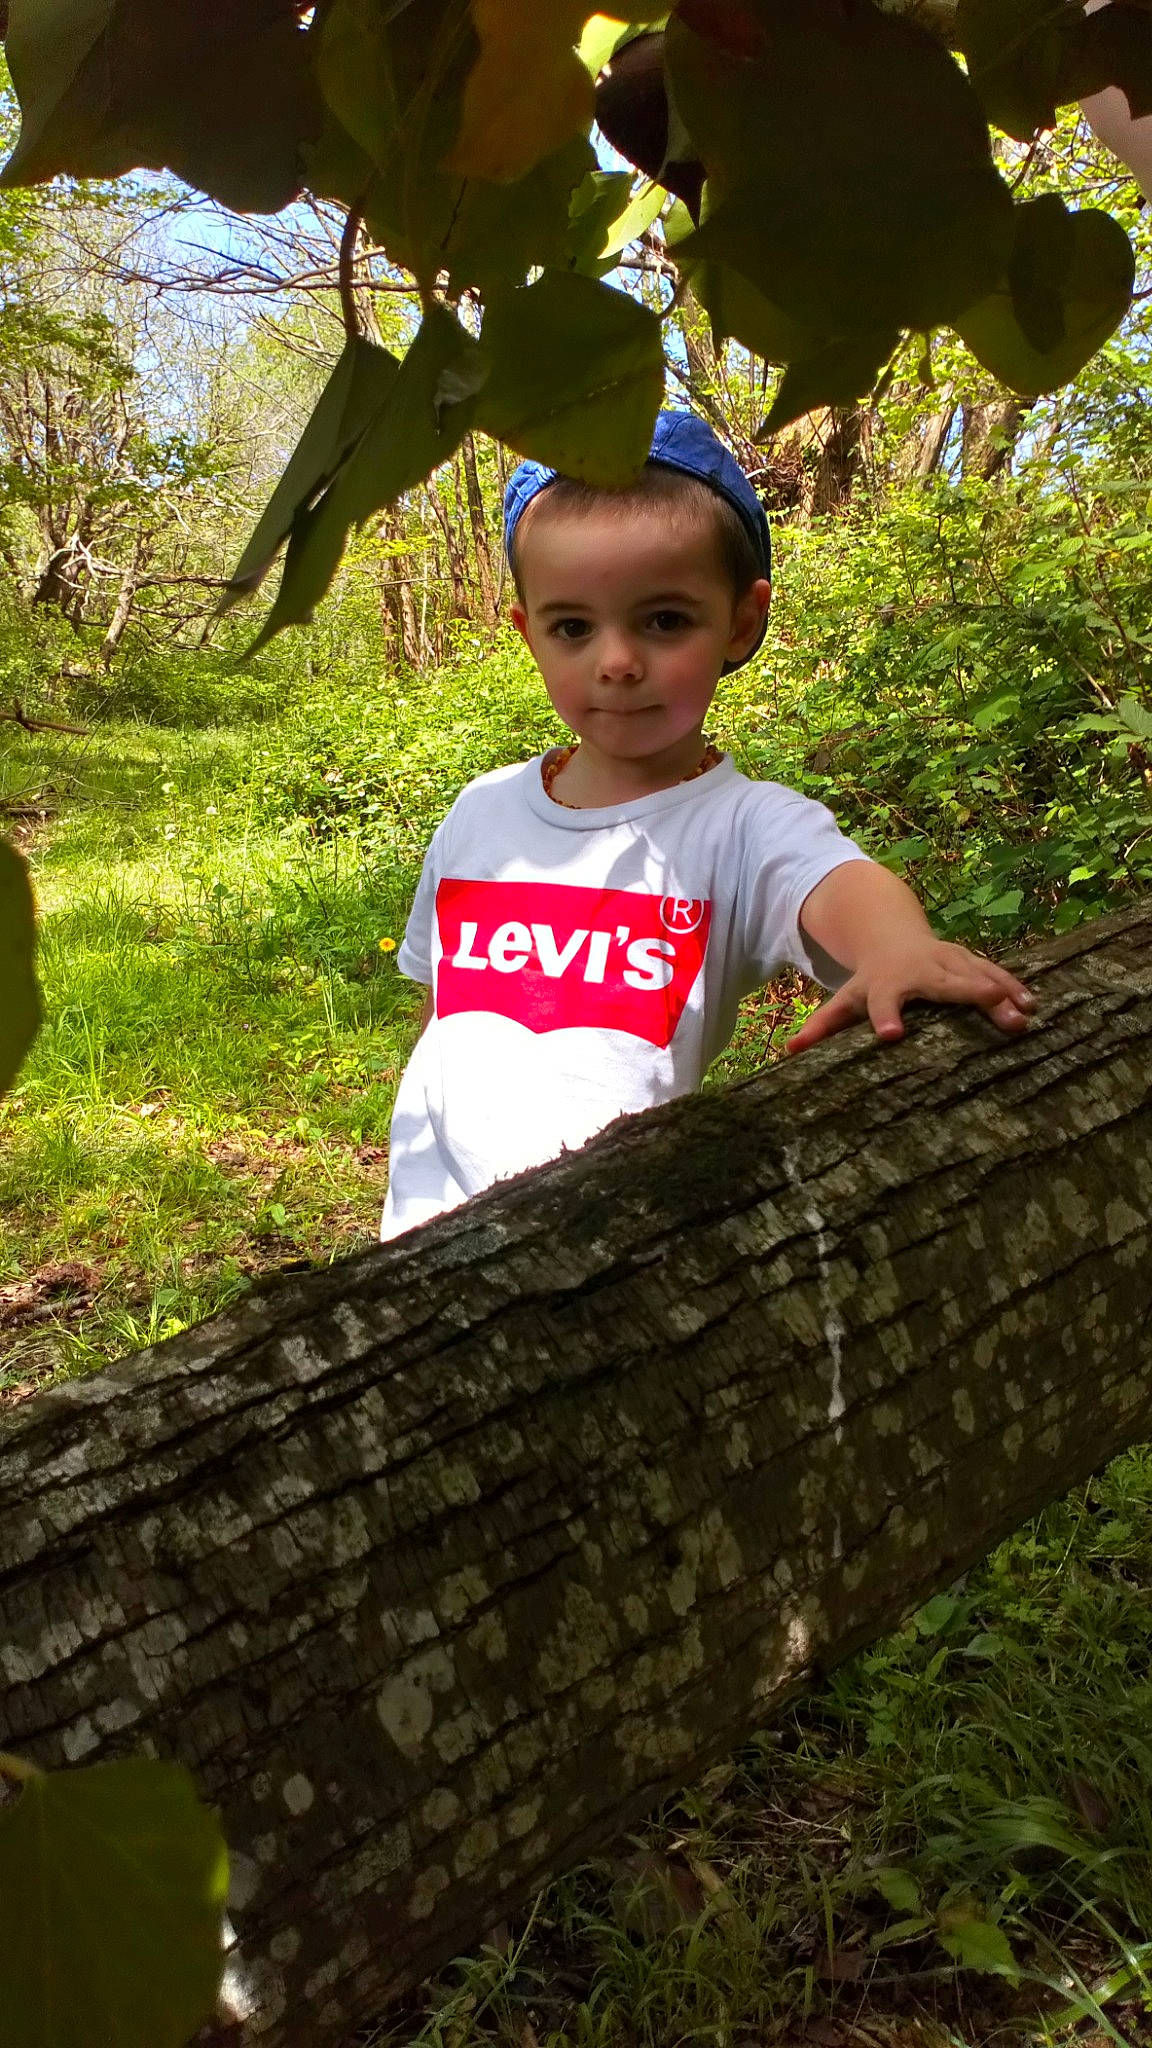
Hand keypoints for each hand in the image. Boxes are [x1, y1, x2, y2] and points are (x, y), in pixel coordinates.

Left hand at [786, 938, 1036, 1054]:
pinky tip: (1034, 1004)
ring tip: (1023, 1015)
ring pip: (976, 974)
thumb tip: (789, 1052)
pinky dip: (1013, 986)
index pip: (882, 1003)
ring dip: (1001, 992)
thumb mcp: (845, 998)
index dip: (885, 1017)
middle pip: (944, 984)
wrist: (889, 933)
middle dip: (969, 995)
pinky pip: (993, 972)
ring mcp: (947, 961)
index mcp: (885, 985)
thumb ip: (822, 1026)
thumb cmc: (869, 979)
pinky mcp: (968, 960)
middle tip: (992, 1006)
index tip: (891, 1035)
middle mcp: (920, 970)